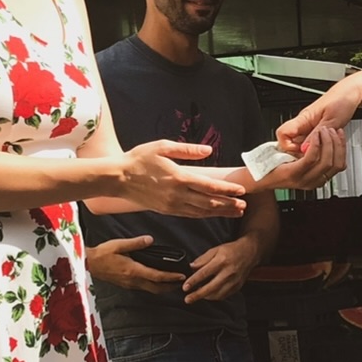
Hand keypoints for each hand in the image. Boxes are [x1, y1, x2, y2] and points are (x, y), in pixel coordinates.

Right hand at [86, 236, 185, 295]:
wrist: (89, 265)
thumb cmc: (102, 254)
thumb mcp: (119, 245)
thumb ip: (136, 243)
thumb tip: (150, 240)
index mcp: (133, 270)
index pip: (156, 276)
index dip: (170, 277)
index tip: (182, 275)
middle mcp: (133, 280)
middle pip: (157, 287)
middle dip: (171, 286)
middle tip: (183, 282)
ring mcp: (130, 284)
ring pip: (151, 290)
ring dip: (164, 288)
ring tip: (174, 283)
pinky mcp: (127, 285)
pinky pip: (145, 288)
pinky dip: (155, 286)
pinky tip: (158, 282)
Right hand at [120, 141, 246, 217]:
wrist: (117, 178)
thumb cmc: (139, 159)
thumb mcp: (162, 146)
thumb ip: (187, 150)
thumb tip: (208, 150)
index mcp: (179, 177)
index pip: (209, 186)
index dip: (227, 189)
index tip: (241, 190)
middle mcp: (177, 195)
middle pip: (209, 202)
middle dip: (229, 205)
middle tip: (244, 205)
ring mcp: (172, 205)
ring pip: (202, 211)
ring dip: (220, 212)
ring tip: (235, 212)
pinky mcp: (167, 211)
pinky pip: (190, 214)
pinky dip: (204, 214)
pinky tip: (213, 213)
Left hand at [183, 237, 258, 302]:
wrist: (249, 253)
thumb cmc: (231, 250)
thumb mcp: (215, 250)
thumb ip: (203, 259)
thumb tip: (191, 267)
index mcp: (221, 261)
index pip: (204, 273)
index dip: (193, 281)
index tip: (185, 287)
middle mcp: (228, 272)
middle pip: (211, 287)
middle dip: (198, 295)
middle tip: (187, 299)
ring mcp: (234, 281)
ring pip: (218, 294)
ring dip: (206, 297)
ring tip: (197, 296)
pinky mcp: (237, 287)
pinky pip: (224, 295)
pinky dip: (215, 297)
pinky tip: (209, 295)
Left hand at [258, 126, 347, 191]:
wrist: (258, 177)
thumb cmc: (277, 167)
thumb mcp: (300, 160)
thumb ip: (313, 157)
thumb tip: (326, 145)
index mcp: (317, 179)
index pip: (340, 165)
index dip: (343, 148)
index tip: (341, 135)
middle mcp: (313, 182)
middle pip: (336, 164)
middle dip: (337, 144)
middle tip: (333, 131)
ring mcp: (304, 180)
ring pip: (326, 161)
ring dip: (328, 143)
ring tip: (325, 131)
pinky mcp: (294, 174)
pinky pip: (311, 158)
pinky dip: (315, 145)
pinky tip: (315, 136)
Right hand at [277, 73, 361, 155]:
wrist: (352, 93)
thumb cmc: (343, 100)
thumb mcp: (332, 120)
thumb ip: (317, 134)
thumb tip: (304, 149)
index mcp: (303, 119)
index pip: (282, 134)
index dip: (288, 146)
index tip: (302, 151)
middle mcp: (303, 124)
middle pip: (291, 144)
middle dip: (303, 152)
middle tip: (317, 152)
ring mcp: (309, 129)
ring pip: (302, 146)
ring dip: (314, 151)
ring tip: (326, 148)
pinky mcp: (317, 133)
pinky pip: (313, 145)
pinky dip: (321, 149)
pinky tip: (329, 146)